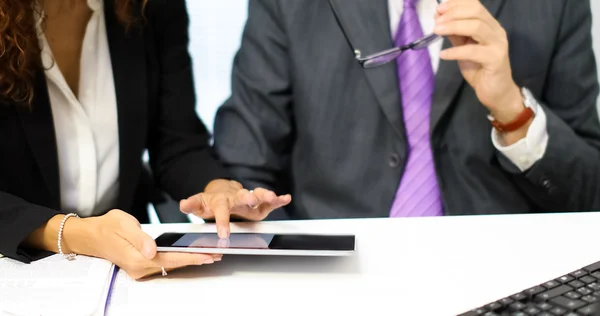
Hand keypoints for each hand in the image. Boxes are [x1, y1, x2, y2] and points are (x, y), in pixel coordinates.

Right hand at [68, 210, 221, 279]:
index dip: (191, 258)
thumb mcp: (123, 224)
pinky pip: (163, 264)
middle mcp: (139, 268)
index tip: (207, 255)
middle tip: (216, 254)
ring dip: (189, 260)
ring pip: (169, 266)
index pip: (170, 259)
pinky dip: (178, 260)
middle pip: (173, 265)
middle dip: (196, 260)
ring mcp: (139, 269)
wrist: (90, 236)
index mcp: (137, 258)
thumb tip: (153, 249)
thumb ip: (140, 237)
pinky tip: (190, 255)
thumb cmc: (106, 227)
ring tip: (209, 254)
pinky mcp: (140, 266)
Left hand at [179, 179, 291, 237]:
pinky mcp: (258, 205)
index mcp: (221, 200)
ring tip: (274, 196)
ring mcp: (249, 200)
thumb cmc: (211, 201)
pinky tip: (286, 198)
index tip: (223, 234)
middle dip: (248, 197)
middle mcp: (236, 198)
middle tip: (251, 199)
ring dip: (265, 195)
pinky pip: (269, 202)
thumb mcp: (199, 203)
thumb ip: (192, 204)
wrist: (222, 190)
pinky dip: (278, 200)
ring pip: (257, 195)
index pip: (221, 211)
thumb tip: (183, 204)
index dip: (222, 222)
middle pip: (242, 196)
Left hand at [434, 0, 525, 128]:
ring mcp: (498, 44)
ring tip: (436, 31)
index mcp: (489, 25)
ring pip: (476, 27)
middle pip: (476, 11)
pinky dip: (456, 51)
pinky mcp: (495, 59)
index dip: (456, 4)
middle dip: (453, 13)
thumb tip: (440, 20)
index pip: (475, 5)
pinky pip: (473, 51)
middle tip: (436, 21)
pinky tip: (443, 54)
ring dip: (453, 26)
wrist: (496, 93)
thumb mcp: (464, 48)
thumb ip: (456, 35)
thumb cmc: (480, 70)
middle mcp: (496, 31)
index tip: (438, 10)